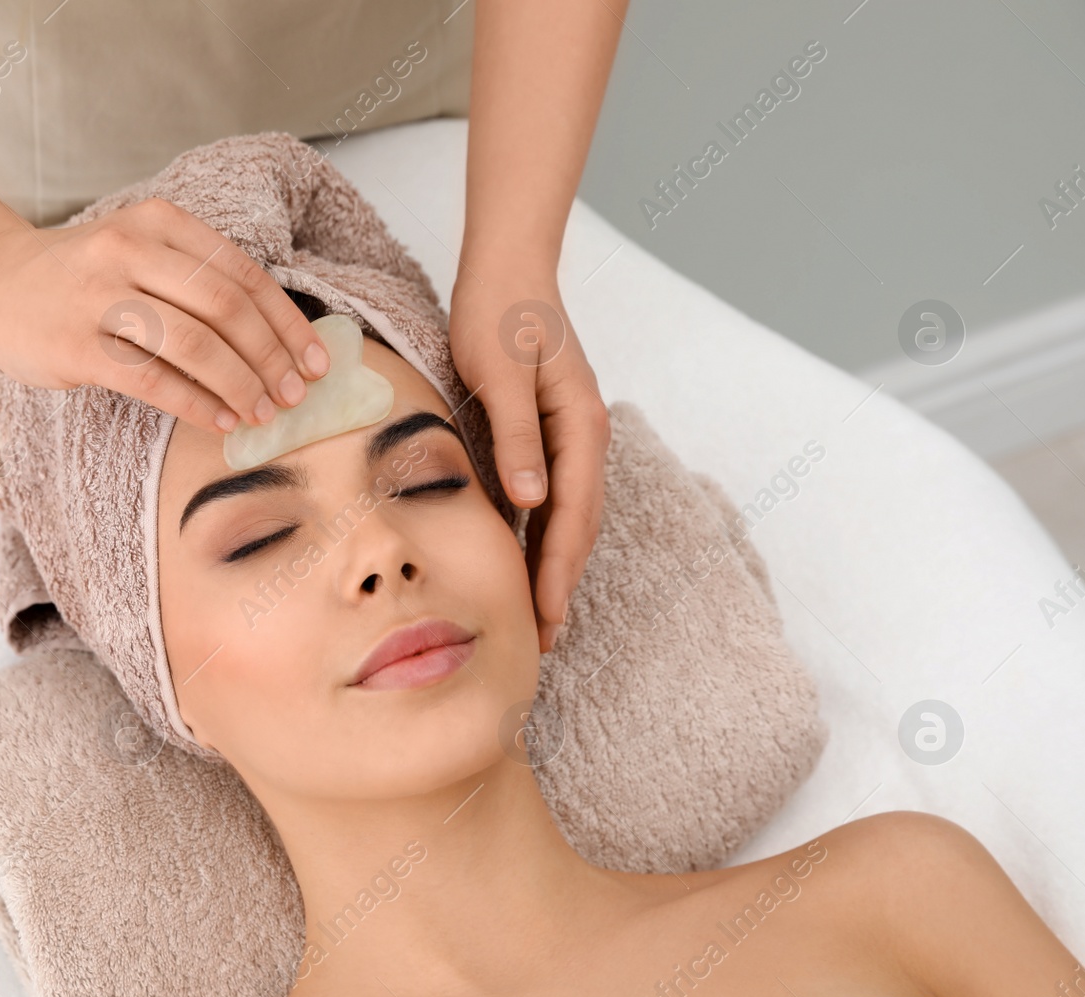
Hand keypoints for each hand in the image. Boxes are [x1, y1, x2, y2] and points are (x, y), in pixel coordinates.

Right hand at [0, 197, 331, 431]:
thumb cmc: (83, 276)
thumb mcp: (140, 250)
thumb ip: (197, 278)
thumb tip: (279, 339)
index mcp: (160, 223)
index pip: (244, 274)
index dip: (288, 323)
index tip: (316, 362)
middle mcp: (131, 251)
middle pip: (228, 308)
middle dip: (272, 358)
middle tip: (294, 395)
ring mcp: (101, 297)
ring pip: (196, 344)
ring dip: (241, 385)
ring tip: (263, 413)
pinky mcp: (77, 346)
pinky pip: (153, 380)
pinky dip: (198, 404)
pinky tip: (222, 421)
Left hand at [449, 270, 610, 654]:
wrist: (507, 268)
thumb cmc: (499, 312)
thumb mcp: (500, 372)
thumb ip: (517, 436)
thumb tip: (532, 502)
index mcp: (581, 425)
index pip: (573, 514)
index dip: (558, 569)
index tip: (545, 616)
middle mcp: (585, 436)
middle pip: (579, 525)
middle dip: (562, 583)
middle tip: (542, 640)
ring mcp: (570, 437)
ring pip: (568, 516)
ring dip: (554, 566)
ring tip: (536, 617)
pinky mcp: (549, 434)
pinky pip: (550, 498)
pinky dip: (541, 536)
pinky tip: (523, 563)